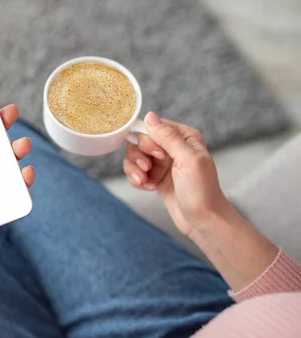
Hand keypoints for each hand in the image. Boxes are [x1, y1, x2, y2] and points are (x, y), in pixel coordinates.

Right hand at [123, 112, 229, 237]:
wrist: (202, 221)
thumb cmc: (201, 191)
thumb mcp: (187, 160)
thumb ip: (168, 137)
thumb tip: (149, 116)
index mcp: (184, 137)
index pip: (153, 126)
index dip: (147, 140)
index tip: (156, 156)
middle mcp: (172, 147)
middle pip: (139, 141)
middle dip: (138, 156)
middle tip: (148, 169)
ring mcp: (162, 162)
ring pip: (134, 156)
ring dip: (134, 169)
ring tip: (144, 182)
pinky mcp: (155, 176)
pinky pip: (135, 171)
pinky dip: (136, 179)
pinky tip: (147, 187)